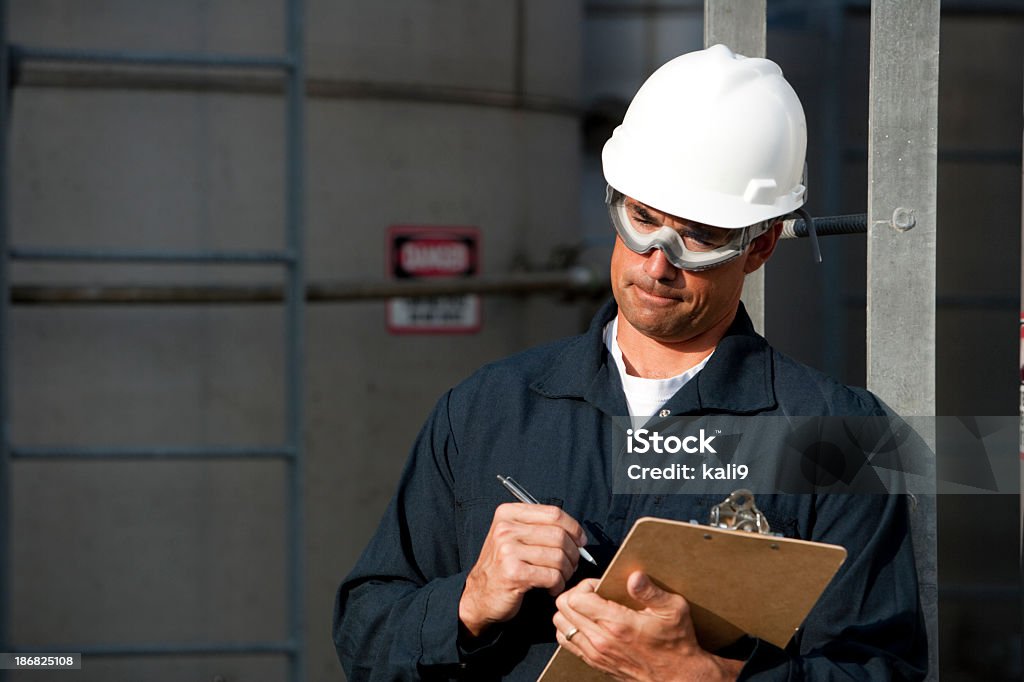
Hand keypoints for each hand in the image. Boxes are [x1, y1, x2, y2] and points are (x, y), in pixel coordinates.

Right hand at [458, 503, 588, 637]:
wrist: (479, 596)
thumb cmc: (503, 566)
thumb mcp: (514, 537)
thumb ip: (540, 528)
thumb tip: (578, 536)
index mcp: (508, 514)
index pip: (553, 513)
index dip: (574, 528)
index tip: (580, 541)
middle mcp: (506, 529)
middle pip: (559, 535)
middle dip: (573, 553)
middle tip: (571, 565)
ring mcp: (508, 550)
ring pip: (558, 557)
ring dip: (566, 572)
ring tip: (559, 578)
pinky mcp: (513, 573)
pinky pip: (552, 576)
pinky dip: (558, 585)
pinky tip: (551, 588)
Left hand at [552, 571, 743, 681]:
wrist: (678, 677)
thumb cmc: (676, 643)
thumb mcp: (672, 610)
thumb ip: (650, 591)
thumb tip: (634, 576)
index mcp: (617, 624)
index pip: (576, 598)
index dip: (585, 586)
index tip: (599, 585)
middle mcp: (600, 640)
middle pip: (563, 609)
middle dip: (575, 594)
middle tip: (593, 593)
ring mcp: (595, 653)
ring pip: (561, 625)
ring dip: (570, 612)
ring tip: (589, 607)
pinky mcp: (595, 662)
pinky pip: (567, 642)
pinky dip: (571, 629)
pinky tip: (588, 623)